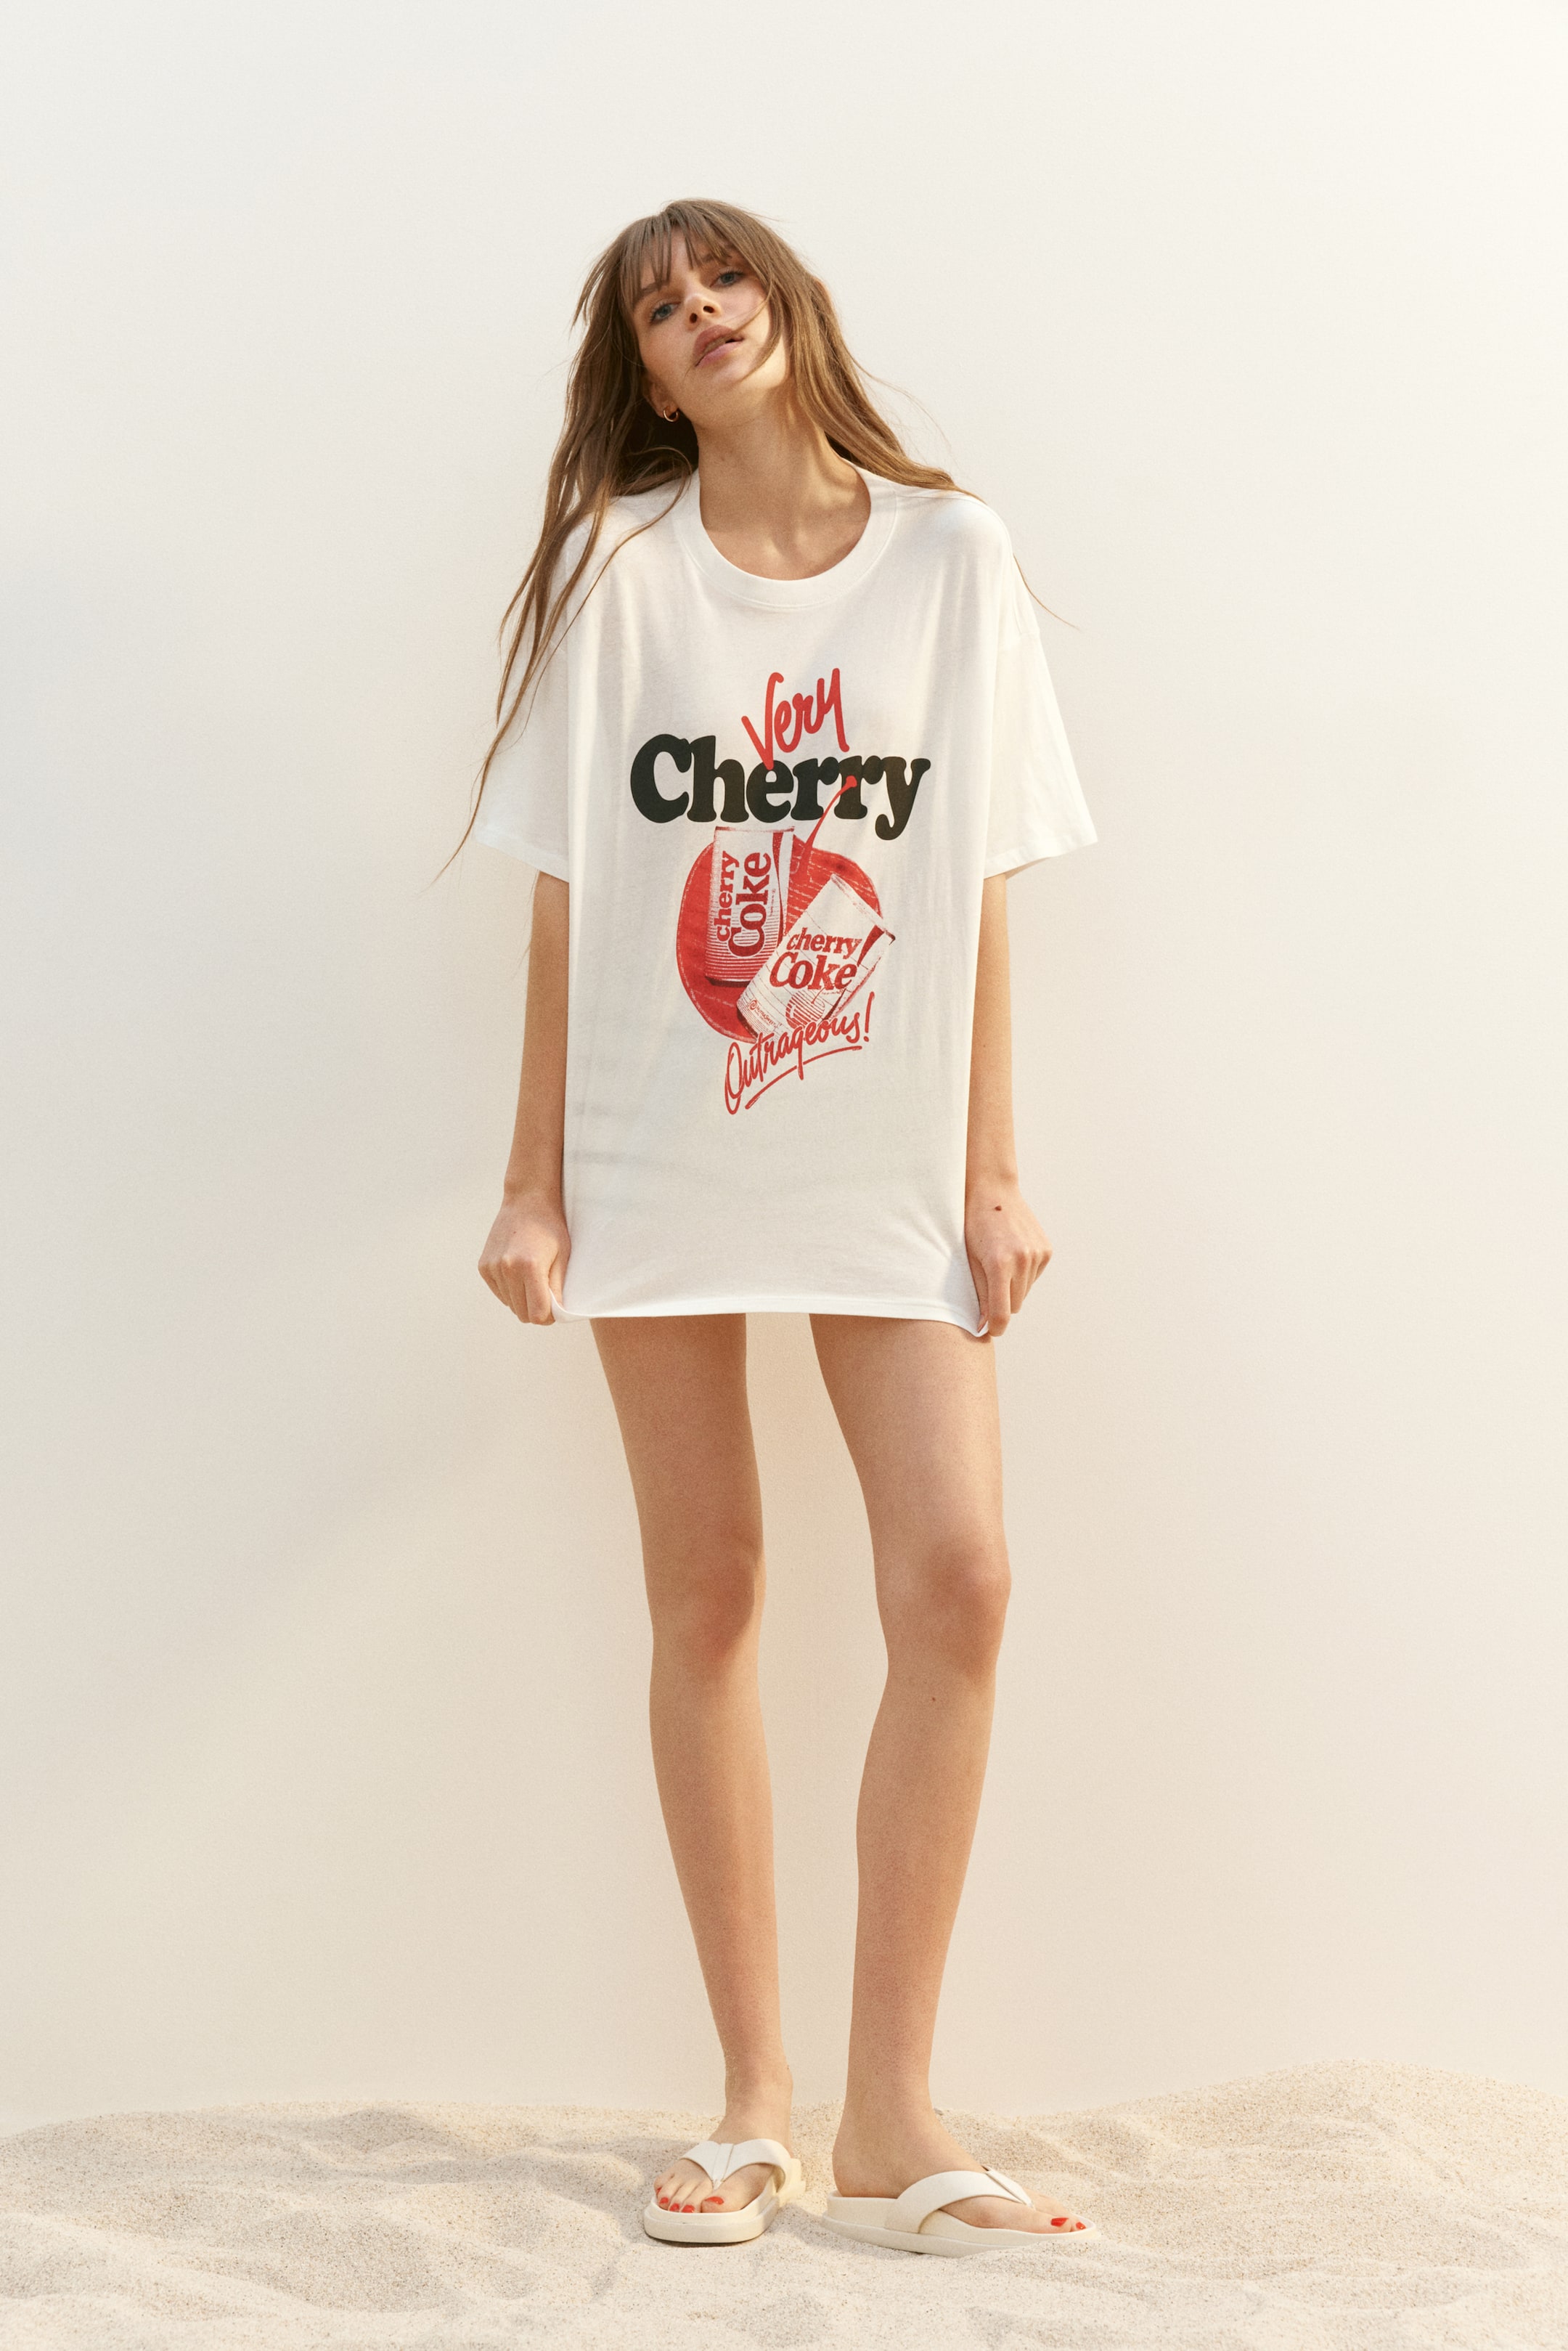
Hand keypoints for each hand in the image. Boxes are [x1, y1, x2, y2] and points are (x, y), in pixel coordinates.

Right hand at [478, 1191, 570, 1325]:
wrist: (527, 1201)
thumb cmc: (550, 1227)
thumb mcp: (562, 1257)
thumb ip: (558, 1289)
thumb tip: (555, 1316)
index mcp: (530, 1267)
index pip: (537, 1315)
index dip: (548, 1316)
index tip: (554, 1306)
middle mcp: (507, 1269)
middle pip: (522, 1314)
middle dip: (536, 1310)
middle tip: (545, 1293)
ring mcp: (492, 1268)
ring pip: (510, 1305)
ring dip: (523, 1300)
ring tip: (532, 1278)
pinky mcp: (484, 1267)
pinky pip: (500, 1293)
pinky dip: (511, 1290)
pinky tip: (519, 1272)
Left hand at [964, 1177, 1051, 1336]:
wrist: (992, 1191)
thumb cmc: (972, 1226)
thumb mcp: (969, 1260)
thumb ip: (979, 1293)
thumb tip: (985, 1326)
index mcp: (999, 1264)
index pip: (1002, 1312)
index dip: (995, 1327)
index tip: (989, 1331)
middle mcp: (1023, 1260)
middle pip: (1014, 1305)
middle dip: (1001, 1304)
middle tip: (987, 1287)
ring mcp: (1037, 1254)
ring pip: (1024, 1292)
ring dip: (1012, 1289)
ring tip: (998, 1266)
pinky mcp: (1046, 1250)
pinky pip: (1033, 1277)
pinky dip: (1022, 1275)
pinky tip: (1011, 1256)